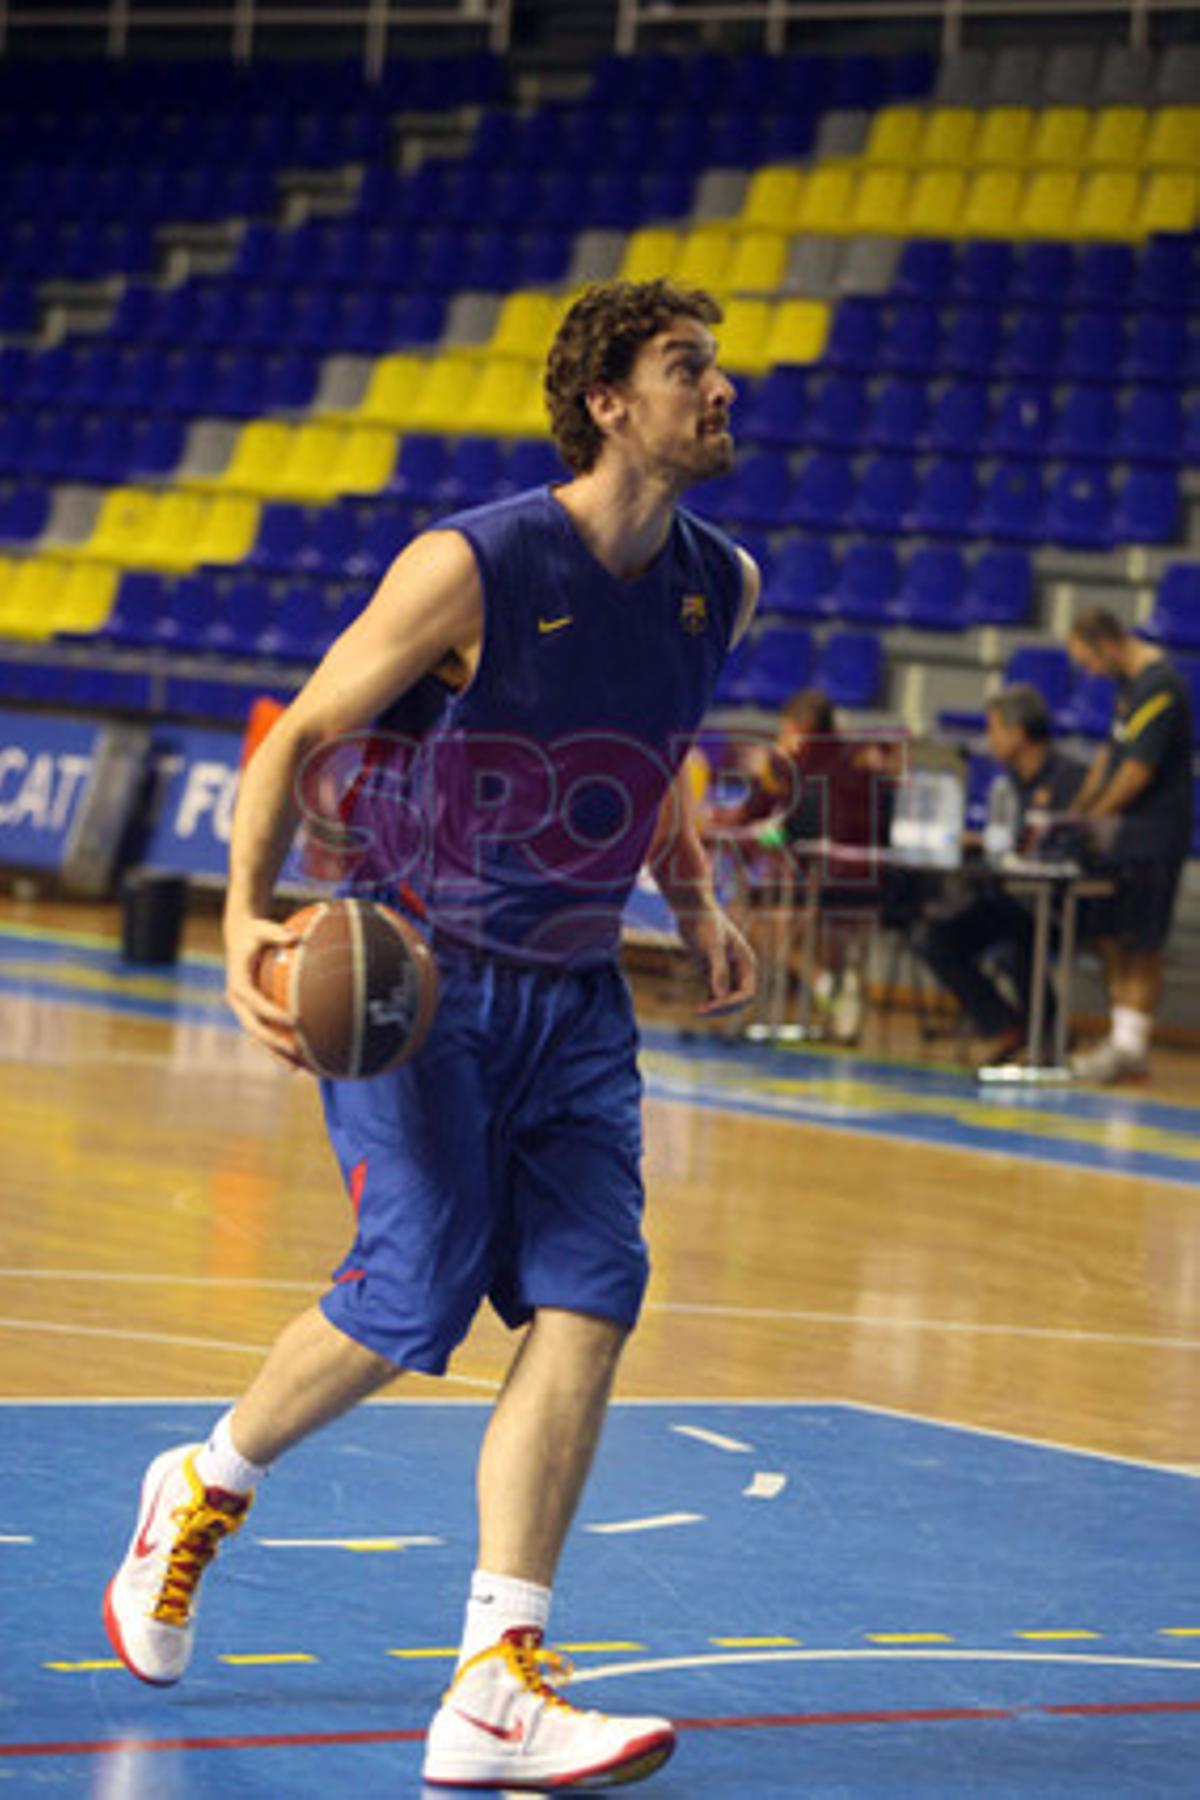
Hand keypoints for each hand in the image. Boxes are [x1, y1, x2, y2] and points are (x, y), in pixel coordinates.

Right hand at [223, 908, 304, 1068]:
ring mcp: (243, 1010)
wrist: (239, 938)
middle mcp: (238, 1000)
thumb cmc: (255, 931)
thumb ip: (276, 932)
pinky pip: (265, 1033)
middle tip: (296, 1053)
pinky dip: (279, 1046)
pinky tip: (300, 1060)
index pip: (255, 1003)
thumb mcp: (262, 927)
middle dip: (274, 1044)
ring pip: (259, 1037)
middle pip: (254, 1028)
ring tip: (298, 1070)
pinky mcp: (251, 1013)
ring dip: (276, 1053)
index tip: (294, 1021)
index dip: (273, 1013)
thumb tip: (295, 937)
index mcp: (238, 983)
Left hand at [677, 904, 756, 1015]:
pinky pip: (716, 994)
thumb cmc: (705, 925)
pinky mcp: (712, 972)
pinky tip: (698, 1006)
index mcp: (746, 962)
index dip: (732, 1002)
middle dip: (723, 1007)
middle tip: (703, 1011)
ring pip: (727, 998)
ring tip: (699, 1010)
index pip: (747, 993)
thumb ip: (718, 971)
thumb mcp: (712, 947)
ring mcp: (726, 972)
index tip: (712, 1005)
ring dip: (716, 1007)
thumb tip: (720, 996)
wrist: (692, 913)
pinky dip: (709, 1002)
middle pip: (738, 999)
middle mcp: (739, 969)